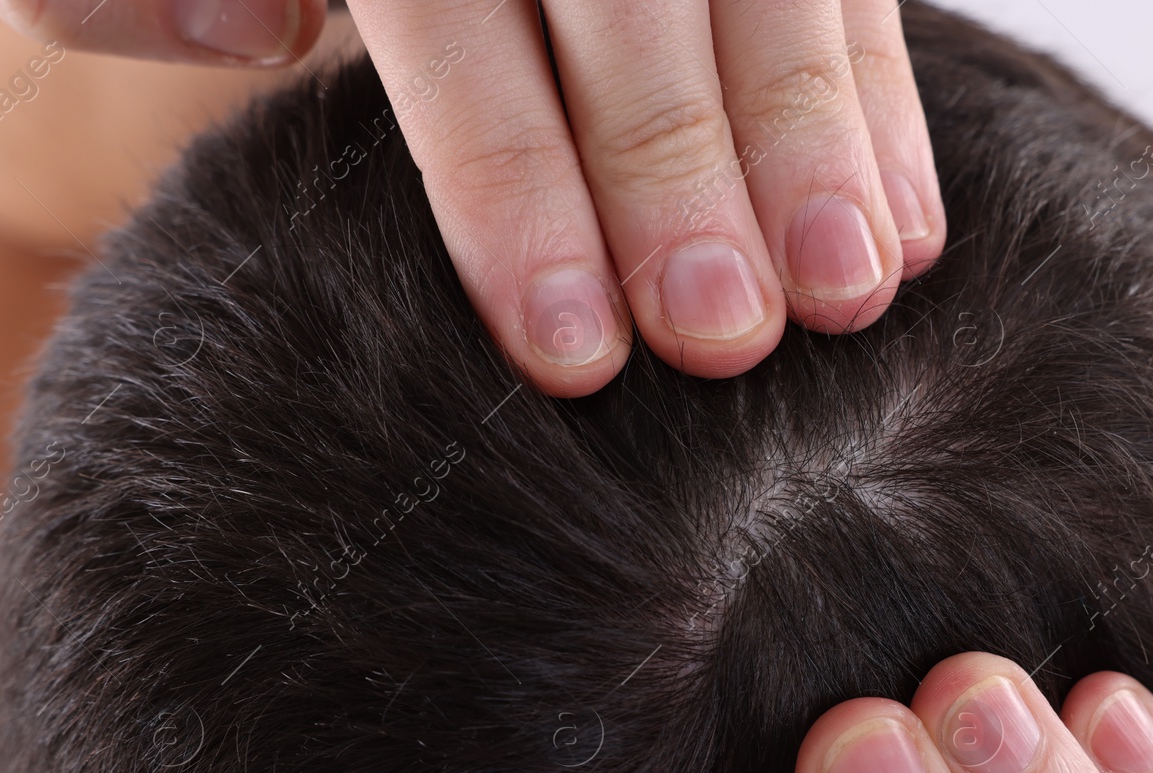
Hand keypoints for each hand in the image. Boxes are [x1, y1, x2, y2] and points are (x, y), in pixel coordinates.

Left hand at [0, 0, 943, 396]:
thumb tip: (245, 29)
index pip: (457, 24)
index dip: (515, 189)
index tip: (576, 356)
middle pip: (634, 0)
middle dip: (681, 172)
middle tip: (727, 341)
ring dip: (820, 138)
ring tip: (851, 293)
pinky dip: (884, 103)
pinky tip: (907, 228)